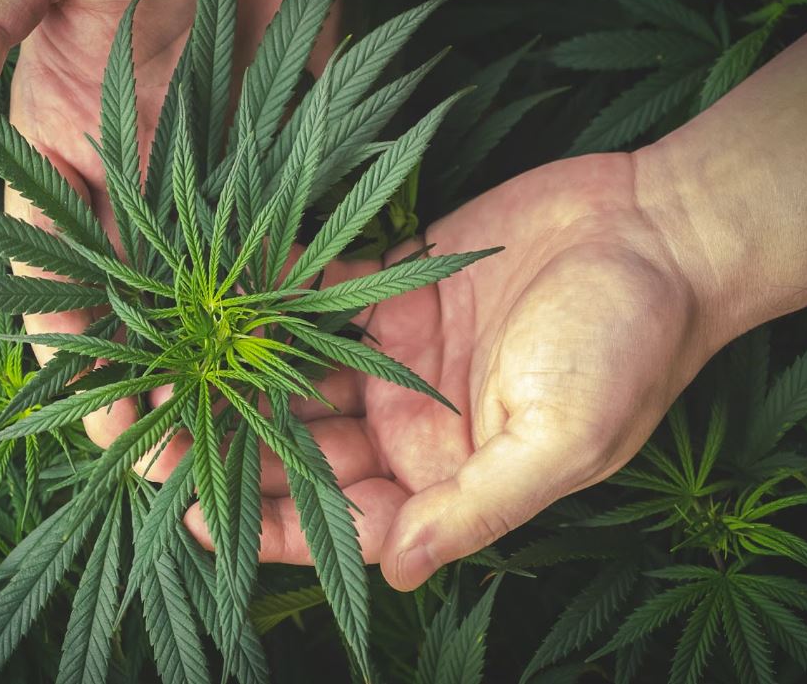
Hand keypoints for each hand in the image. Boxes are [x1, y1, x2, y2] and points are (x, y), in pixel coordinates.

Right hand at [0, 0, 344, 443]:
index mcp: (62, 144)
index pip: (54, 266)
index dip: (67, 346)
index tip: (89, 417)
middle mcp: (135, 179)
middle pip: (135, 304)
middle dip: (148, 385)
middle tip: (169, 460)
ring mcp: (212, 179)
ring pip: (210, 295)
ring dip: (219, 369)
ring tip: (238, 440)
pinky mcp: (282, 161)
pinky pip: (287, 244)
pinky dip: (294, 303)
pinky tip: (302, 366)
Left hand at [185, 151, 723, 590]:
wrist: (661, 231)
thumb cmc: (630, 344)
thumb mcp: (564, 441)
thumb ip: (480, 509)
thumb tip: (400, 575)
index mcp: (447, 478)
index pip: (340, 520)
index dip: (266, 522)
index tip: (191, 512)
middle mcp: (411, 426)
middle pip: (301, 450)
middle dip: (227, 448)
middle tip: (145, 437)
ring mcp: (397, 358)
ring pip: (294, 379)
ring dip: (230, 377)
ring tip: (157, 370)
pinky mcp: (393, 289)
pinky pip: (316, 302)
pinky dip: (267, 301)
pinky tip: (210, 295)